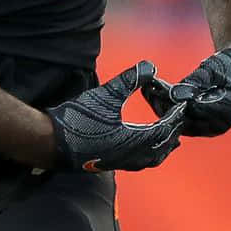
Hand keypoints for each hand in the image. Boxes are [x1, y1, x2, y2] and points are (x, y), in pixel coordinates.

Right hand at [46, 61, 185, 171]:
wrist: (47, 142)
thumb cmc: (76, 120)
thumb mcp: (105, 95)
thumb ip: (129, 80)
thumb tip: (150, 66)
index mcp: (132, 141)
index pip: (165, 130)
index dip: (175, 117)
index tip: (182, 106)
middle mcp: (129, 156)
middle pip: (162, 149)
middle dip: (173, 133)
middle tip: (179, 119)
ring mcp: (118, 163)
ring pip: (150, 160)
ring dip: (162, 147)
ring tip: (169, 134)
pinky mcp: (108, 164)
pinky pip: (137, 163)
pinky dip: (148, 153)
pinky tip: (143, 142)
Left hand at [142, 47, 230, 136]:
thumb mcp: (215, 70)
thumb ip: (196, 82)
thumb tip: (175, 94)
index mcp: (228, 112)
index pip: (196, 108)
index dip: (177, 99)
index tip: (159, 86)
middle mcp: (216, 126)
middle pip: (183, 117)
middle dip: (163, 101)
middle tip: (146, 85)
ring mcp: (205, 128)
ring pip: (175, 119)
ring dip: (159, 103)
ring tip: (146, 86)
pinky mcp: (194, 126)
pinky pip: (174, 118)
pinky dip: (163, 104)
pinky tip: (150, 91)